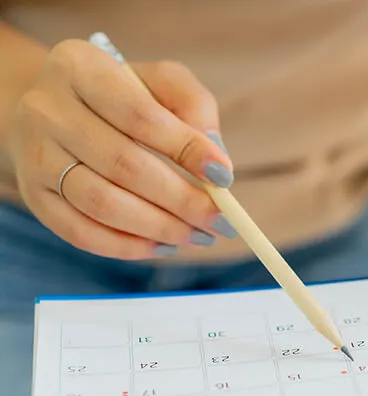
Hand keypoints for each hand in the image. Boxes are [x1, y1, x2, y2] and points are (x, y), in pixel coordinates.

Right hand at [7, 39, 236, 259]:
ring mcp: (35, 156)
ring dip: (159, 227)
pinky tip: (163, 245)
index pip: (140, 116)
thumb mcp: (161, 81)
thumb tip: (216, 160)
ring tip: (198, 235)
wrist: (54, 108)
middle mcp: (46, 110)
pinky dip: (128, 246)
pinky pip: (80, 232)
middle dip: (181, 200)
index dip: (186, 149)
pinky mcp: (34, 195)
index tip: (224, 177)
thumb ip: (194, 107)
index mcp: (79, 68)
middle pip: (123, 165)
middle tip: (220, 220)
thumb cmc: (122, 93)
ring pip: (101, 204)